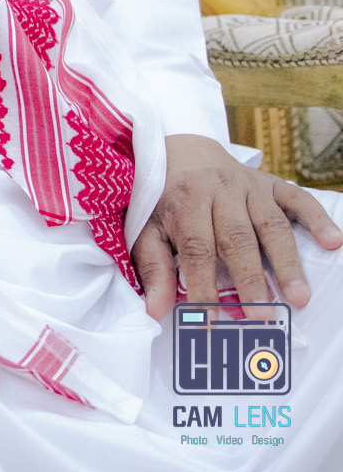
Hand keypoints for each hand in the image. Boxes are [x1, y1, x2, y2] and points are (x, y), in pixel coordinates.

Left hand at [134, 134, 342, 317]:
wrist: (185, 153)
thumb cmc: (167, 200)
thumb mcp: (148, 228)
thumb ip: (154, 268)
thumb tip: (154, 311)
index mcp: (186, 202)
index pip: (197, 249)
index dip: (203, 285)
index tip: (209, 318)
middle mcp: (220, 191)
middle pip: (237, 239)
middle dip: (250, 279)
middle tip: (262, 315)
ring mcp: (250, 187)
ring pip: (271, 225)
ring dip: (287, 262)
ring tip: (299, 297)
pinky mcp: (273, 184)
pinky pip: (299, 199)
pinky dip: (317, 219)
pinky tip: (332, 242)